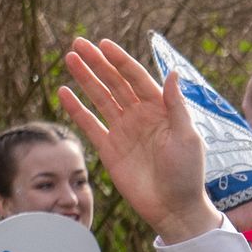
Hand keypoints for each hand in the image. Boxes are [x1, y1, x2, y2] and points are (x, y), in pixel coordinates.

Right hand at [59, 39, 222, 244]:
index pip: (136, 78)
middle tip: (78, 44)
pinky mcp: (109, 149)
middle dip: (97, 63)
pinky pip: (89, 124)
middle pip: (115, 82)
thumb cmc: (187, 173)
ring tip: (70, 59)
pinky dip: (76, 109)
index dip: (120, 60)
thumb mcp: (187, 136)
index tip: (104, 44)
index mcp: (160, 109)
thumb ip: (176, 105)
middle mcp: (140, 116)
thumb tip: (172, 73)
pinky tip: (64, 91)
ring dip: (85, 79)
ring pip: (100, 98)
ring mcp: (123, 131)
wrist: (174, 208)